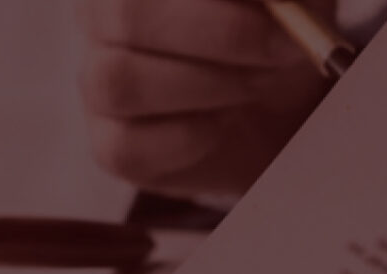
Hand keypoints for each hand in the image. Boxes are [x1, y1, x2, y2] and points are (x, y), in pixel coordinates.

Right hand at [76, 0, 334, 197]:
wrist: (288, 113)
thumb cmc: (281, 36)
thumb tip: (282, 0)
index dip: (218, 6)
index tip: (278, 5)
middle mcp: (102, 14)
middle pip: (124, 12)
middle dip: (223, 33)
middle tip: (282, 48)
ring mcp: (98, 80)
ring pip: (121, 81)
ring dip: (211, 86)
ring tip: (257, 85)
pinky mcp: (112, 146)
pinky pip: (130, 145)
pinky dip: (192, 138)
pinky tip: (223, 125)